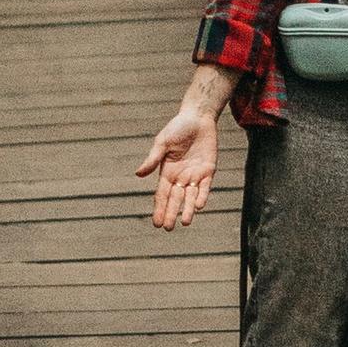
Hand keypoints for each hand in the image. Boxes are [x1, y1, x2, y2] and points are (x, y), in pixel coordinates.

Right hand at [137, 102, 220, 229]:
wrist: (198, 118)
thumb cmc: (177, 128)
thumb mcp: (162, 142)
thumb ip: (153, 159)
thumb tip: (138, 174)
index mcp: (167, 172)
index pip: (162, 194)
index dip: (159, 208)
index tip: (156, 223)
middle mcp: (180, 177)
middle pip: (175, 199)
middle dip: (171, 213)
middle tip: (167, 228)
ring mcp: (195, 175)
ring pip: (191, 197)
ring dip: (188, 209)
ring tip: (185, 222)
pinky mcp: (208, 170)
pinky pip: (205, 186)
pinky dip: (202, 195)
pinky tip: (199, 205)